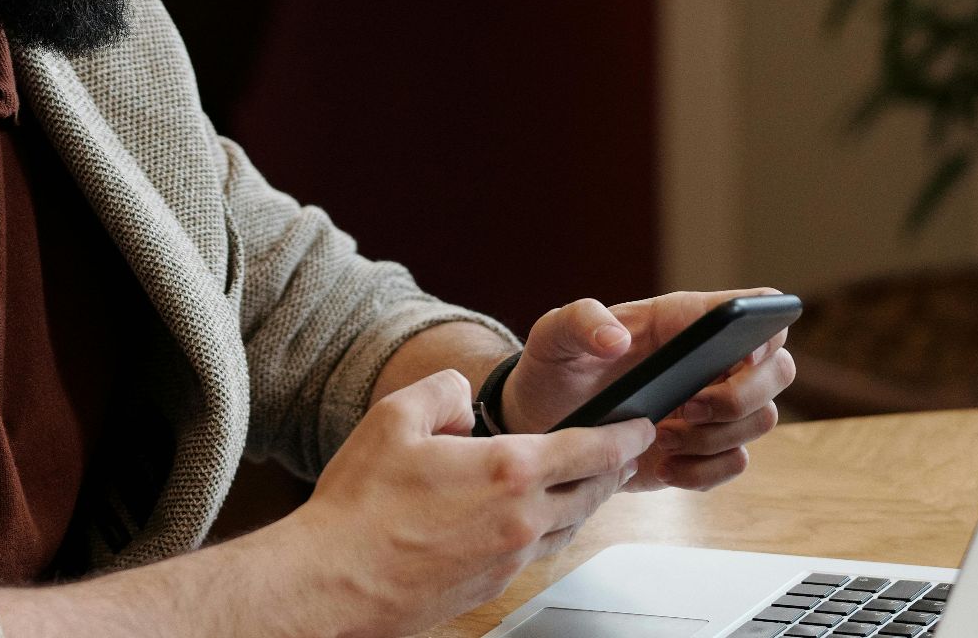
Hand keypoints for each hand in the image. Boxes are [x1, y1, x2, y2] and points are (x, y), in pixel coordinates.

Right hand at [288, 369, 655, 636]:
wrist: (336, 582)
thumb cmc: (360, 507)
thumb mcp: (395, 417)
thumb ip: (442, 391)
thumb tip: (464, 398)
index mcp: (508, 470)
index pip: (590, 449)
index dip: (624, 436)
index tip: (642, 428)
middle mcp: (521, 519)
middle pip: (593, 493)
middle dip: (615, 470)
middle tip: (624, 455)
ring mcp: (509, 559)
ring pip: (571, 527)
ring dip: (587, 503)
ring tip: (588, 485)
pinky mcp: (492, 587)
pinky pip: (540, 554)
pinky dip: (553, 531)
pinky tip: (537, 523)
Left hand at [497, 289, 795, 492]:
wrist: (543, 424)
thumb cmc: (555, 368)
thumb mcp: (554, 335)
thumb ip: (580, 323)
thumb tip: (616, 338)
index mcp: (683, 321)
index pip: (753, 307)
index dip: (766, 327)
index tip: (741, 355)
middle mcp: (710, 362)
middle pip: (779, 369)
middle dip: (743, 395)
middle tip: (689, 407)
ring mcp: (710, 408)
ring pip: (762, 419)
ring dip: (719, 436)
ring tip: (663, 438)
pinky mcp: (700, 450)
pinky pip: (735, 463)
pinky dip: (705, 471)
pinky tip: (664, 466)